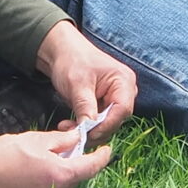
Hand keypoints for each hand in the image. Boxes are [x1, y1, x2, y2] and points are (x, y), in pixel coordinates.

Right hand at [0, 129, 110, 187]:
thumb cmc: (4, 153)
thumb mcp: (37, 140)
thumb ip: (63, 141)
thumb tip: (79, 139)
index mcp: (61, 176)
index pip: (93, 167)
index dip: (103, 157)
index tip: (107, 150)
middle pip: (76, 178)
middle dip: (74, 163)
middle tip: (64, 148)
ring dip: (59, 176)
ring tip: (40, 161)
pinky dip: (45, 187)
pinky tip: (30, 176)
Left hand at [38, 20, 136, 148]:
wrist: (63, 52)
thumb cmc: (72, 61)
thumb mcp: (77, 85)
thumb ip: (85, 107)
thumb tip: (88, 131)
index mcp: (123, 81)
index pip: (122, 110)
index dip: (106, 125)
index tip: (88, 134)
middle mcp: (125, 91)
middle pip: (116, 119)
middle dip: (95, 130)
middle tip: (74, 134)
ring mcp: (116, 98)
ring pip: (107, 123)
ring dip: (88, 130)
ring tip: (67, 127)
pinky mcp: (106, 104)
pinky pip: (99, 121)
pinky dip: (86, 126)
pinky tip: (70, 124)